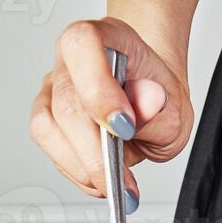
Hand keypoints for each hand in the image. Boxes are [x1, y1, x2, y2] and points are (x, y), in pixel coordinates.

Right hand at [29, 18, 194, 206]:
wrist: (148, 102)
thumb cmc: (156, 97)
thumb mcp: (174, 107)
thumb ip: (161, 110)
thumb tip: (143, 107)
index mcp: (105, 38)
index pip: (84, 48)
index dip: (98, 91)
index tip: (123, 128)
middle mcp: (71, 60)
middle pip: (66, 103)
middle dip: (95, 151)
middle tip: (122, 179)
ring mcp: (53, 89)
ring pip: (48, 129)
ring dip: (82, 166)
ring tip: (114, 183)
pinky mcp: (47, 120)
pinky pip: (50, 149)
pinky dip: (76, 172)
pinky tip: (100, 178)